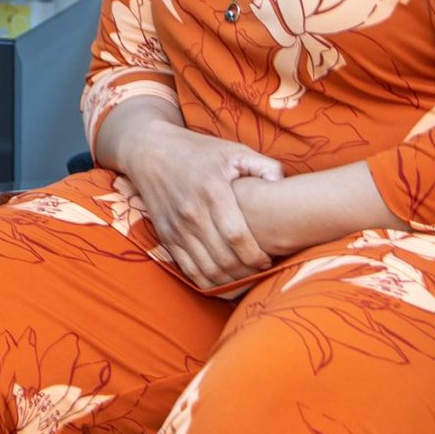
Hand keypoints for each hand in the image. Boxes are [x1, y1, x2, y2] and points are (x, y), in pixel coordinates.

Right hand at [112, 123, 286, 287]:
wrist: (151, 151)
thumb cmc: (199, 151)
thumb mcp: (234, 150)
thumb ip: (265, 166)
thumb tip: (284, 186)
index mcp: (213, 191)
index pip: (236, 235)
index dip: (255, 255)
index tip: (268, 260)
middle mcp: (192, 212)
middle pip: (223, 258)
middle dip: (247, 272)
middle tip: (261, 271)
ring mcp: (176, 227)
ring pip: (206, 269)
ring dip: (230, 281)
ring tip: (246, 278)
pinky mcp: (166, 236)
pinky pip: (188, 269)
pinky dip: (208, 283)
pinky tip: (224, 282)